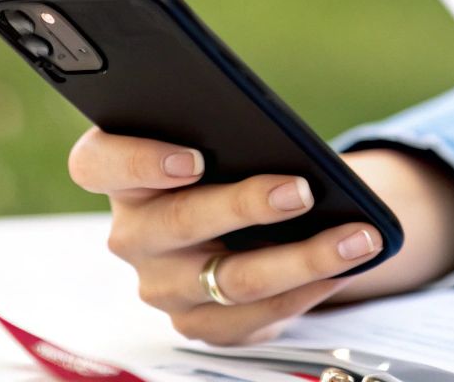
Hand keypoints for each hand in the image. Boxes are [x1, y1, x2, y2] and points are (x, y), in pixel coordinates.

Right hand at [68, 129, 453, 344]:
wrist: (247, 222)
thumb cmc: (230, 163)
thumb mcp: (222, 138)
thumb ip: (229, 130)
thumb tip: (283, 137)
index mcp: (120, 175)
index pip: (97, 163)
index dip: (138, 160)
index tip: (193, 157)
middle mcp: (132, 235)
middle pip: (179, 223)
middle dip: (246, 206)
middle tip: (300, 190)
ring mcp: (162, 286)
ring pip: (230, 279)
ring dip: (303, 258)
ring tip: (355, 236)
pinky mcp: (199, 323)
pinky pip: (255, 316)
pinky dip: (307, 290)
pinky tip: (344, 266)